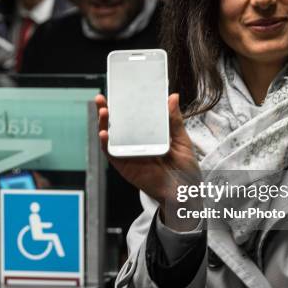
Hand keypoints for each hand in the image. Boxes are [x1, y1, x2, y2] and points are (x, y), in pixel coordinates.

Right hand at [96, 93, 201, 230]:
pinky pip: (112, 156)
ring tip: (102, 111)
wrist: (186, 195)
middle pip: (118, 126)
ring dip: (103, 125)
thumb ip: (174, 121)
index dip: (125, 105)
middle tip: (101, 97)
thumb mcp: (182, 141)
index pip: (134, 118)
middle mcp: (137, 145)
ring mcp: (130, 156)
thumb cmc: (186, 171)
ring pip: (111, 139)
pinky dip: (106, 145)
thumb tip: (173, 97)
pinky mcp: (126, 168)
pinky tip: (103, 134)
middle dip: (107, 112)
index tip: (120, 91)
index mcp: (150, 137)